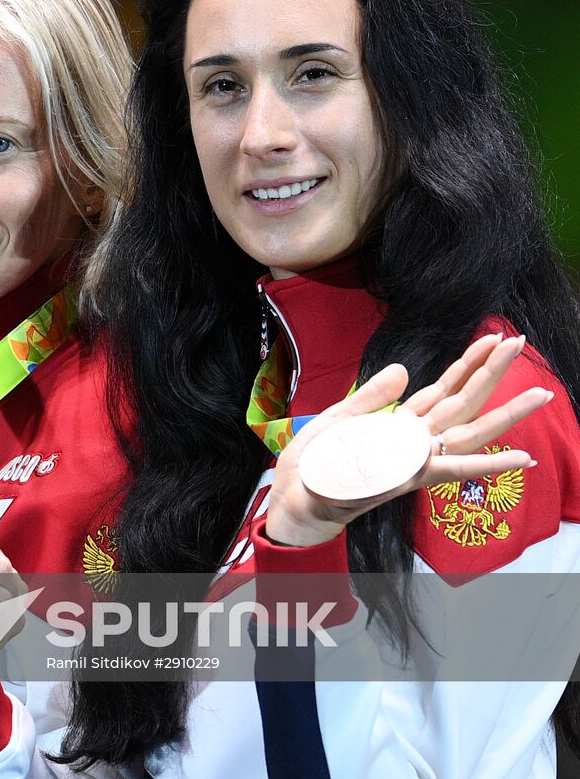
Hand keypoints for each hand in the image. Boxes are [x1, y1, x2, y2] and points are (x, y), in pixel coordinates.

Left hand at [267, 334, 552, 546]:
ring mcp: (416, 460)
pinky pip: (454, 469)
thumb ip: (373, 397)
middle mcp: (415, 442)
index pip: (441, 389)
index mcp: (399, 425)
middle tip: (522, 342)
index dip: (465, 364)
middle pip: (463, 402)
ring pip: (470, 431)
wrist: (298, 502)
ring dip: (507, 414)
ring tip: (540, 393)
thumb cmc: (317, 465)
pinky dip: (489, 464)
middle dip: (492, 373)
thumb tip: (403, 369)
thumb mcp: (339, 419)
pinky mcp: (410, 478)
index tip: (492, 338)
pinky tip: (521, 458)